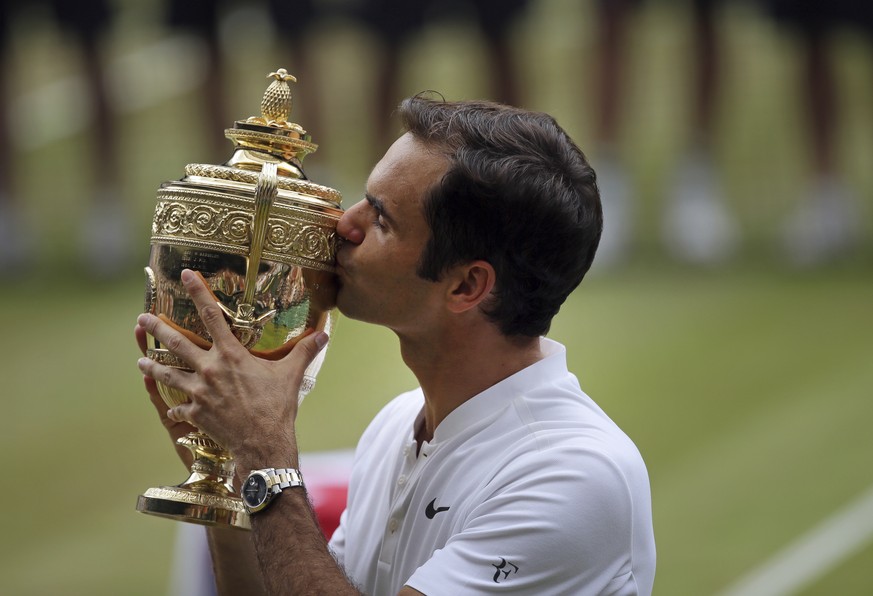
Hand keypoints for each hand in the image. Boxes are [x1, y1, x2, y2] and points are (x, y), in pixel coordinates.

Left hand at [136, 269, 328, 473]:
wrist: (263, 443)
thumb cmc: (277, 407)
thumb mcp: (291, 375)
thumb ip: (305, 351)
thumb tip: (325, 334)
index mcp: (231, 355)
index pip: (211, 315)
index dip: (198, 292)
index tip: (185, 275)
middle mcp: (210, 369)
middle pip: (177, 342)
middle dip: (157, 328)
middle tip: (142, 319)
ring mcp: (199, 392)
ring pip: (168, 374)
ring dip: (153, 367)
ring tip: (141, 361)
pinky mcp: (196, 413)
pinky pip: (179, 409)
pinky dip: (175, 408)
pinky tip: (171, 409)